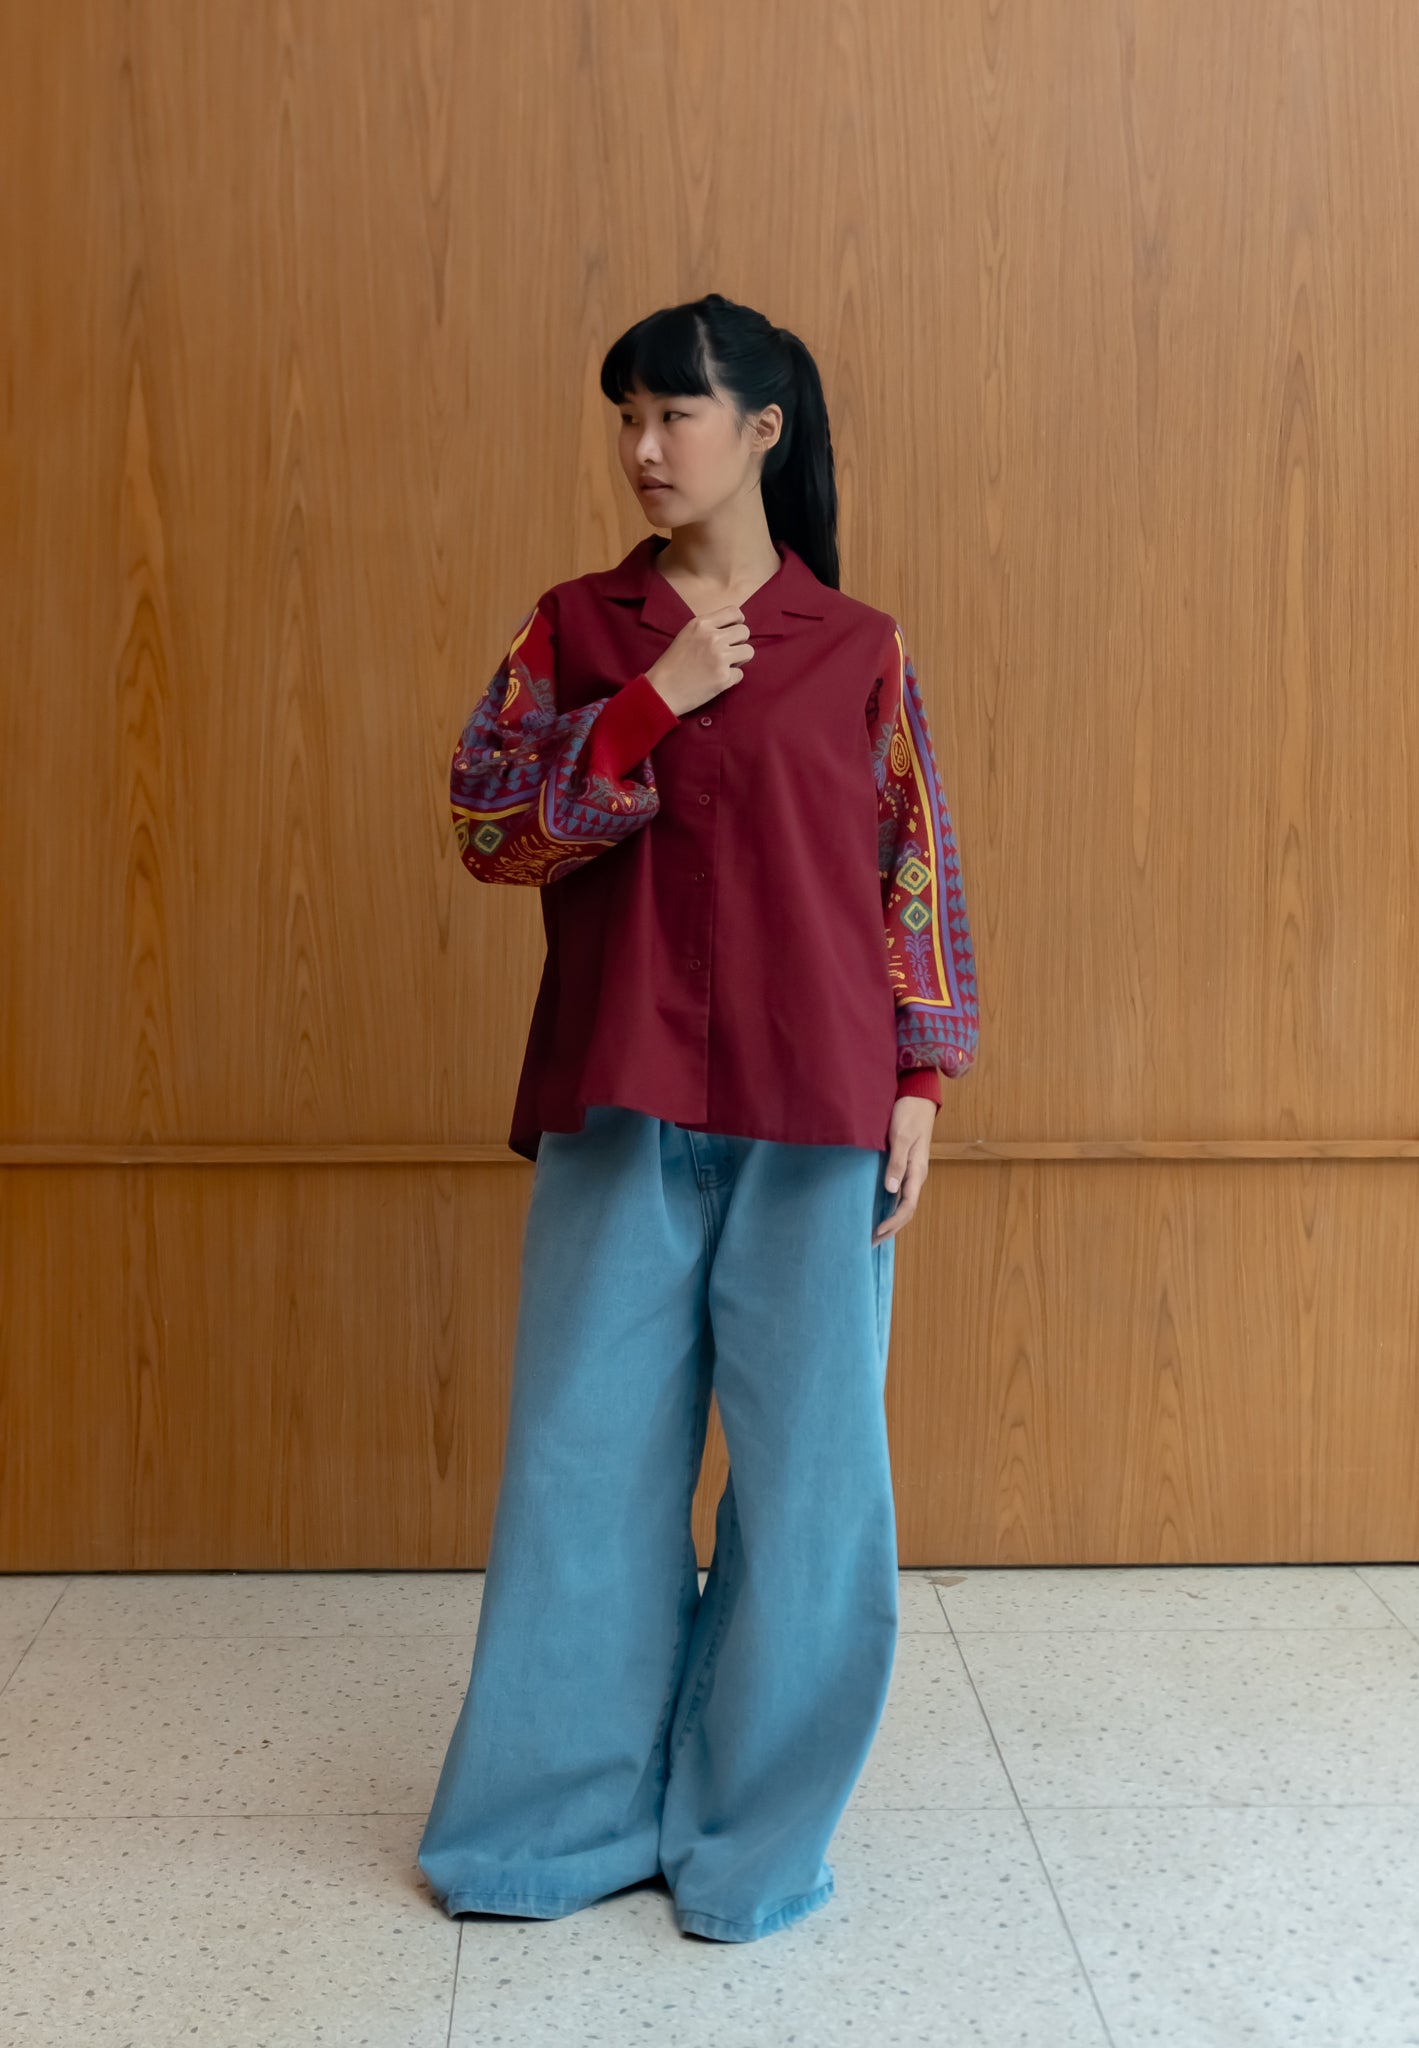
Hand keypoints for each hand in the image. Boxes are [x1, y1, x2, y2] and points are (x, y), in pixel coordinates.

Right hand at [645, 607, 754, 715]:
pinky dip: (731, 678)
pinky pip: (740, 673)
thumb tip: (732, 628)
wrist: (661, 690)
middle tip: (728, 652)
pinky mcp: (724, 677)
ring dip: (740, 659)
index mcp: (701, 624)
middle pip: (744, 632)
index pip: (734, 612)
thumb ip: (707, 629)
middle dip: (739, 642)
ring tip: (725, 665)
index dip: (738, 621)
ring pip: (748, 651)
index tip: (735, 629)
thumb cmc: (671, 664)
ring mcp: (720, 658)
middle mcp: (712, 638)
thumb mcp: (686, 635)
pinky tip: (716, 680)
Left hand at [871, 1094, 936, 1244]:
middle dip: (891, 1228)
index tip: (877, 1232)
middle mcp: (916, 1175)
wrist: (918, 1096)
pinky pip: (899, 1192)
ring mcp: (911, 1171)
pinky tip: (878, 1210)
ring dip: (890, 1219)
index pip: (907, 1206)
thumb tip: (891, 1190)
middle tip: (871, 1242)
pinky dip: (889, 1205)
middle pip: (906, 1210)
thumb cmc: (908, 1113)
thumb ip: (896, 1163)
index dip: (893, 1222)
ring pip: (902, 1203)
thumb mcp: (901, 1136)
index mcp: (917, 1171)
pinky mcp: (904, 1165)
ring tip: (874, 1234)